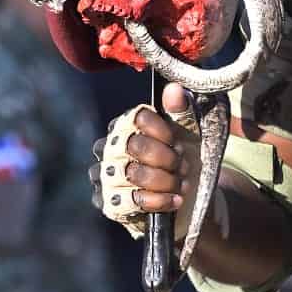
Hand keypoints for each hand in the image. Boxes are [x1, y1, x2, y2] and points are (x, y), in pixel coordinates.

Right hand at [88, 83, 198, 238]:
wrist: (180, 199)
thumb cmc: (179, 161)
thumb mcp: (187, 135)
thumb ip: (181, 111)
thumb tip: (174, 89)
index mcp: (125, 125)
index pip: (139, 118)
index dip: (163, 132)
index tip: (178, 143)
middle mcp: (108, 146)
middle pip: (136, 145)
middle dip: (167, 159)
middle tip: (183, 167)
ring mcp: (104, 175)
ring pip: (134, 173)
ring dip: (165, 181)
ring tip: (181, 184)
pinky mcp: (107, 202)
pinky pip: (131, 199)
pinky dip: (158, 200)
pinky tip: (173, 200)